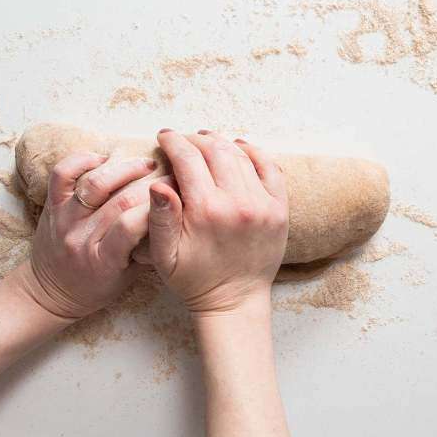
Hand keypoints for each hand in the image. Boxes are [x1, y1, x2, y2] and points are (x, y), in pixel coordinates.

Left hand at [20, 150, 163, 318]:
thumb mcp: (129, 276)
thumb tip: (176, 212)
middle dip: (152, 183)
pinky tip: (103, 159)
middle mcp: (81, 238)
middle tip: (173, 173)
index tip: (178, 192)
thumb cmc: (96, 286)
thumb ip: (149, 247)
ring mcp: (64, 220)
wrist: (51, 292)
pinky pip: (62, 174)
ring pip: (95, 183)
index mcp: (103, 261)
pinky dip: (82, 160)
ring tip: (145, 164)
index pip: (133, 225)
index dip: (159, 205)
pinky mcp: (51, 206)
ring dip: (125, 167)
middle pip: (121, 201)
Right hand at [143, 129, 288, 315]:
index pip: (189, 160)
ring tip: (206, 140)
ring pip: (241, 155)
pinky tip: (238, 147)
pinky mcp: (279, 208)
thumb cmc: (193, 280)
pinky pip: (270, 167)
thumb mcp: (164, 255)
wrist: (234, 300)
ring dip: (221, 143)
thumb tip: (157, 183)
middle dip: (195, 139)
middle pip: (216, 151)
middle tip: (182, 138)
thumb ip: (160, 218)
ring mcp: (263, 203)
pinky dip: (254, 152)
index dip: (174, 143)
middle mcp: (238, 202)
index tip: (164, 136)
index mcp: (206, 211)